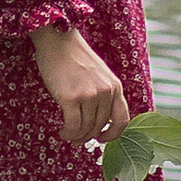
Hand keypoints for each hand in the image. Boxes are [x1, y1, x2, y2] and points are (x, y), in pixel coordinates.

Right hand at [32, 25, 129, 148]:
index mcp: (115, 86)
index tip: (102, 139)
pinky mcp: (71, 97)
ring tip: (67, 134)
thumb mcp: (99, 75)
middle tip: (77, 139)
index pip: (122, 120)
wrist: (58, 41)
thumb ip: (103, 94)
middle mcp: (105, 92)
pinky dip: (68, 133)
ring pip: (86, 128)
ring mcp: (89, 95)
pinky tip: (63, 131)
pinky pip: (73, 126)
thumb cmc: (75, 58)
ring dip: (76, 136)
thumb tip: (99, 122)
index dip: (113, 135)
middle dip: (87, 136)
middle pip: (99, 126)